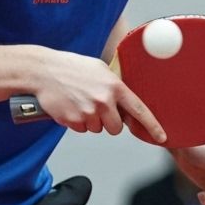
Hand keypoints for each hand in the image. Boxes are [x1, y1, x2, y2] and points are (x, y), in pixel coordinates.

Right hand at [34, 50, 165, 142]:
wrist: (43, 70)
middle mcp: (104, 101)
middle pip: (116, 128)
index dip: (152, 126)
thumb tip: (127, 102)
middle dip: (108, 122)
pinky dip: (77, 122)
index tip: (162, 137)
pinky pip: (81, 130)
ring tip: (80, 102)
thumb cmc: (72, 67)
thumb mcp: (100, 70)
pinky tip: (70, 106)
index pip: (139, 110)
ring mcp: (89, 112)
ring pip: (98, 129)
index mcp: (115, 87)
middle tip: (96, 107)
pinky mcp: (74, 121)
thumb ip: (115, 85)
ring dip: (91, 121)